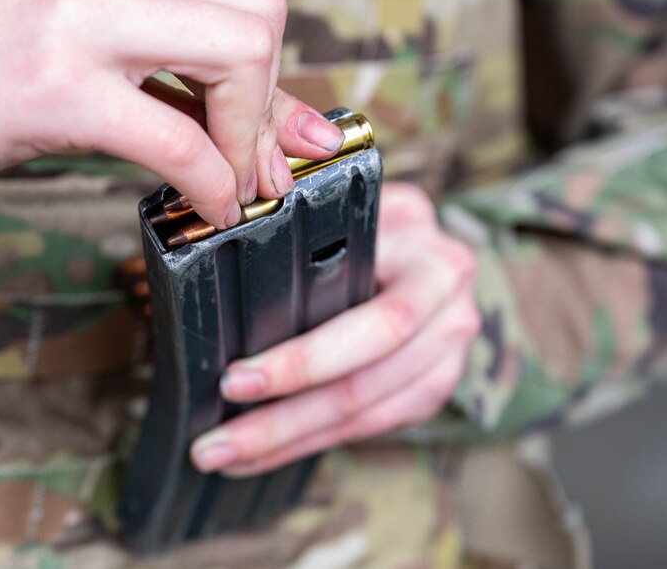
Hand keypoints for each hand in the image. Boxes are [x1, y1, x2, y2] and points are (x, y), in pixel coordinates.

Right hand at [0, 0, 343, 228]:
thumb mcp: (76, 30)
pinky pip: (180, 138)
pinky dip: (212, 182)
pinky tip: (206, 206)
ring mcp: (72, 7)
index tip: (254, 131)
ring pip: (240, 57)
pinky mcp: (52, 84)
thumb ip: (177, 57)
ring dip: (249, 140)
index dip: (265, 74)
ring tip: (229, 184)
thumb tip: (298, 122)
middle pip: (260, 15)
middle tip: (252, 163)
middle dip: (271, 104)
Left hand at [189, 181, 479, 474]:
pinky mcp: (434, 384)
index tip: (233, 381)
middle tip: (218, 440)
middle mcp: (447, 300)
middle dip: (283, 416)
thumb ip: (305, 237)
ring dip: (288, 440)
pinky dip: (312, 441)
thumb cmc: (363, 223)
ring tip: (226, 456)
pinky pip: (371, 425)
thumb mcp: (344, 210)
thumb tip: (218, 283)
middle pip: (363, 378)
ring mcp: (448, 348)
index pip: (372, 319)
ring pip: (363, 411)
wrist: (421, 242)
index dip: (303, 360)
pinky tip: (264, 452)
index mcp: (423, 247)